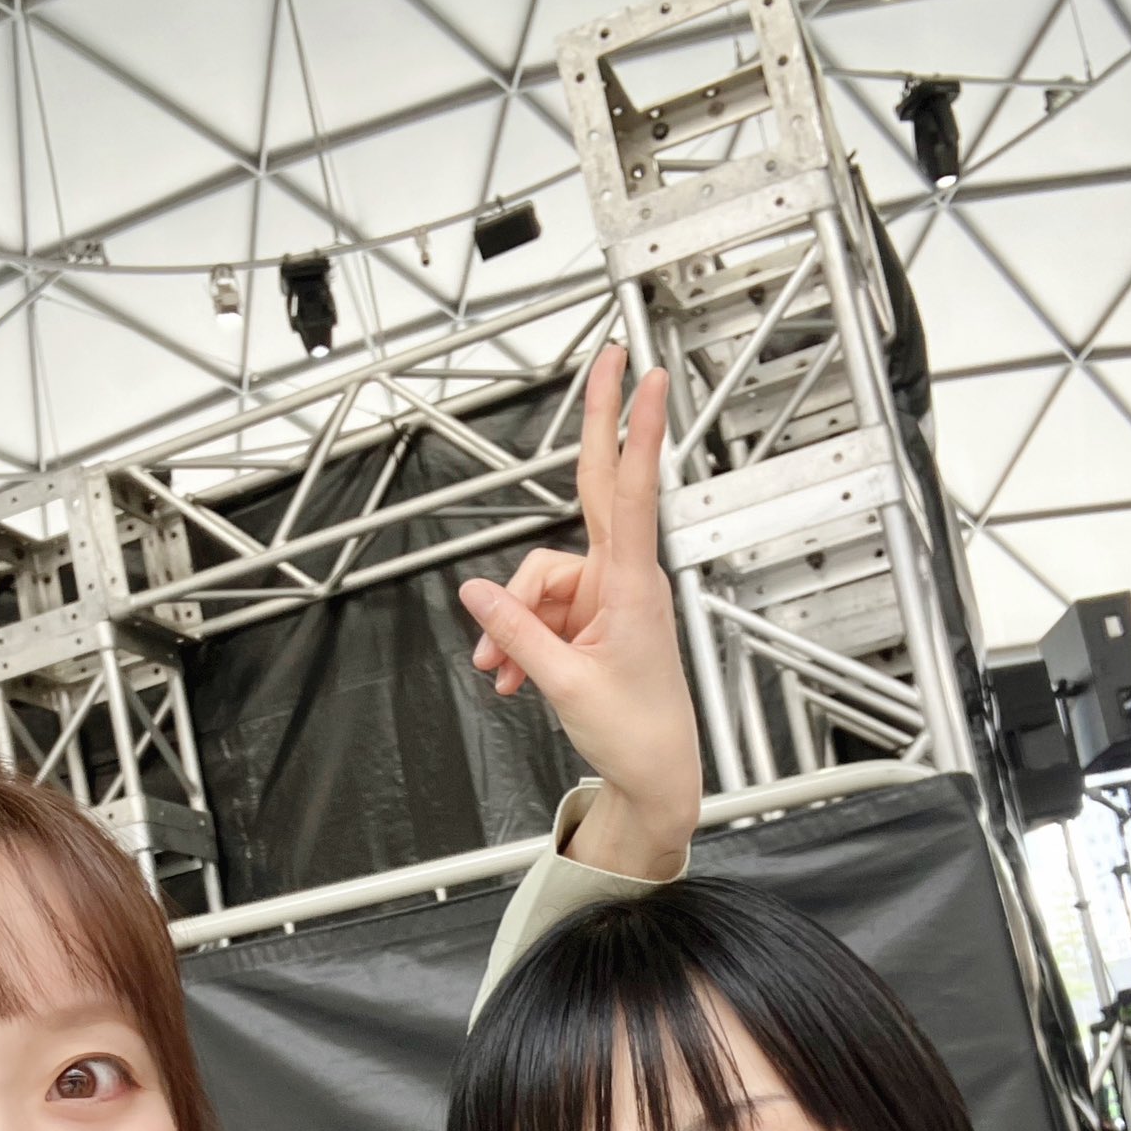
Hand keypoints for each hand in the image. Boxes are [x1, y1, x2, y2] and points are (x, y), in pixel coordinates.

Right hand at [459, 348, 700, 880]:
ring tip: (499, 674)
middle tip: (611, 355)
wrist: (655, 775)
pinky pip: (541, 613)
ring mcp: (607, 597)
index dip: (634, 432)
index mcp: (630, 586)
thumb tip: (475, 594)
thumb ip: (516, 635)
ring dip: (510, 624)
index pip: (630, 492)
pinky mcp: (593, 620)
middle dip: (596, 427)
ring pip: (540, 582)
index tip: (649, 379)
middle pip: (596, 490)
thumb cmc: (631, 730)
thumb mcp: (563, 684)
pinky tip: (510, 679)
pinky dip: (520, 642)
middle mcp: (622, 579)